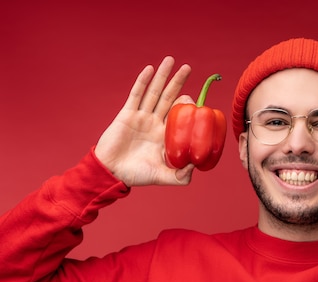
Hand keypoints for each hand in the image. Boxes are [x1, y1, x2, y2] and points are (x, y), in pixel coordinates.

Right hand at [94, 56, 194, 185]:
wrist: (112, 174)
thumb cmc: (137, 175)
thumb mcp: (164, 177)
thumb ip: (181, 177)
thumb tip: (196, 166)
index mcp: (166, 135)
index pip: (180, 115)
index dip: (188, 105)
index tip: (197, 99)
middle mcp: (155, 122)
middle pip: (169, 97)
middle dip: (178, 82)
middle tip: (188, 67)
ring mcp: (141, 117)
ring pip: (154, 92)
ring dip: (163, 76)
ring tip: (171, 60)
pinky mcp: (127, 114)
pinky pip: (136, 95)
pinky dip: (143, 81)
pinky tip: (151, 69)